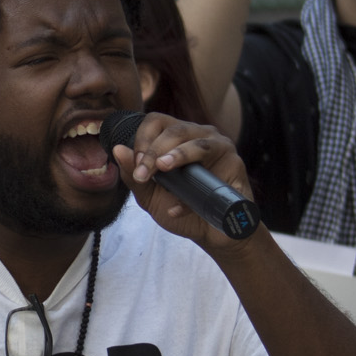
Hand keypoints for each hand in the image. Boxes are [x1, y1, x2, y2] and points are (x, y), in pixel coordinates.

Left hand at [111, 114, 253, 256]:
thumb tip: (118, 149)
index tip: (137, 168)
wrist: (210, 233)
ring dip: (179, 155)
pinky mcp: (237, 168)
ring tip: (163, 168)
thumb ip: (133, 175)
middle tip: (143, 175)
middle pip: (175, 130)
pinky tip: (178, 208)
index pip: (156, 122)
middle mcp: (201, 135)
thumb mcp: (150, 195)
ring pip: (199, 143)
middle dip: (154, 151)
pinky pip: (216, 174)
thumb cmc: (181, 207)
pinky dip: (197, 190)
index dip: (142, 140)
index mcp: (179, 136)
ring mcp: (222, 148)